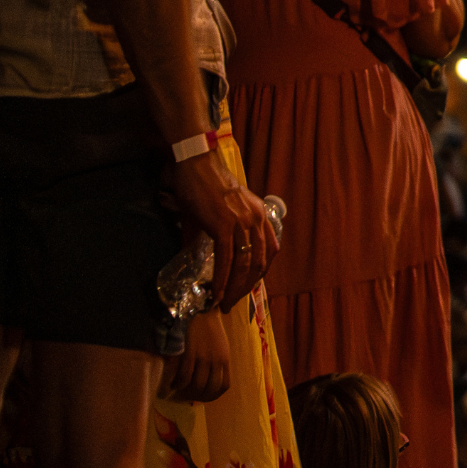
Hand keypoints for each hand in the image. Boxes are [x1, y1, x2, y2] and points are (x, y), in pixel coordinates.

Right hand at [160, 308, 232, 401]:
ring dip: (186, 392)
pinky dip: (177, 384)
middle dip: (197, 396)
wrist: (200, 310)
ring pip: (197, 385)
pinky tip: (172, 384)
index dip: (212, 395)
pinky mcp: (190, 353)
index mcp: (225, 359)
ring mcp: (204, 357)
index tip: (201, 397)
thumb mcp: (219, 346)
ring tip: (178, 391)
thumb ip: (217, 362)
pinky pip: (184, 376)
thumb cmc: (208, 328)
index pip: (224, 386)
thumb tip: (208, 379)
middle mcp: (217, 360)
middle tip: (186, 396)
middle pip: (209, 388)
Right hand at [170, 156, 275, 310]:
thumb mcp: (221, 210)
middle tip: (233, 303)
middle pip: (259, 263)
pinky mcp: (222, 226)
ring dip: (235, 288)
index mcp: (260, 216)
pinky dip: (222, 279)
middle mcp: (256, 220)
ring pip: (244, 264)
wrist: (196, 163)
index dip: (260, 274)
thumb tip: (198, 253)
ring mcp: (241, 223)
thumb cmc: (204, 184)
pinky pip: (226, 259)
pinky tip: (216, 292)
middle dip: (246, 287)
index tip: (247, 287)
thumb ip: (217, 231)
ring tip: (224, 303)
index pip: (270, 252)